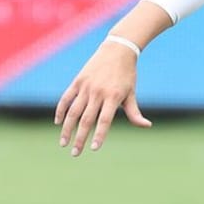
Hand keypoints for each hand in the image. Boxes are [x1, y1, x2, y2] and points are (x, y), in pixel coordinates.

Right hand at [55, 41, 150, 155]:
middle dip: (80, 138)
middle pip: (86, 120)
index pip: (104, 121)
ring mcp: (86, 87)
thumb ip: (134, 112)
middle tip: (75, 153)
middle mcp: (97, 93)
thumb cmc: (127, 75)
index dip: (99, 135)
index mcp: (113, 97)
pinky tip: (57, 122)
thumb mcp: (131, 93)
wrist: (117, 50)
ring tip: (63, 143)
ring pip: (73, 111)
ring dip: (67, 128)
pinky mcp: (77, 81)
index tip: (94, 149)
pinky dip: (60, 110)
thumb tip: (146, 126)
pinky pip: (66, 98)